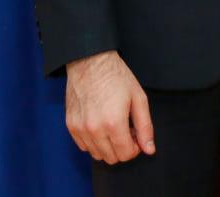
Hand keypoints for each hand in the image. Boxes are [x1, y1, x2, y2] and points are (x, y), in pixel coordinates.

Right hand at [64, 49, 154, 163]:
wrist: (90, 62)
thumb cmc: (116, 77)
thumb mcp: (138, 98)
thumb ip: (145, 127)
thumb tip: (149, 149)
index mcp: (113, 123)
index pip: (125, 154)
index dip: (135, 148)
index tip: (136, 134)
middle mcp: (94, 129)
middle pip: (111, 158)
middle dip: (122, 147)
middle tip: (126, 129)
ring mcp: (80, 128)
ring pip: (97, 154)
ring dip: (108, 146)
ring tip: (113, 126)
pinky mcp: (70, 125)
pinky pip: (84, 146)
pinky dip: (94, 141)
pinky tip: (100, 125)